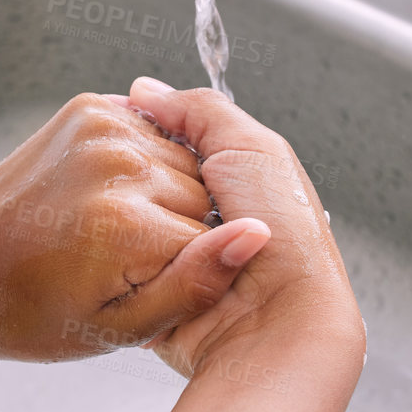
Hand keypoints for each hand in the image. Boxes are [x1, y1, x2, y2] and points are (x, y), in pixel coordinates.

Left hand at [0, 93, 273, 362]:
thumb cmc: (36, 313)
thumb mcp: (121, 329)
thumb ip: (195, 285)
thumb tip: (255, 235)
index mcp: (128, 224)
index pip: (214, 237)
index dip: (188, 267)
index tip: (146, 283)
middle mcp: (118, 165)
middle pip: (201, 193)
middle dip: (178, 227)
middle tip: (127, 259)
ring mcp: (101, 128)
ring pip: (182, 160)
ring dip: (163, 192)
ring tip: (116, 228)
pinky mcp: (88, 109)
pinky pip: (152, 132)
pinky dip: (144, 161)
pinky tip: (110, 194)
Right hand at [125, 77, 364, 378]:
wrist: (279, 320)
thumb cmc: (284, 235)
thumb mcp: (249, 147)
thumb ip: (199, 111)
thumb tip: (144, 91)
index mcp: (232, 177)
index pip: (171, 140)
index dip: (150, 134)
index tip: (131, 133)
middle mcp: (207, 214)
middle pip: (146, 178)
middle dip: (139, 178)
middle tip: (136, 182)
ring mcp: (183, 253)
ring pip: (132, 218)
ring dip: (132, 219)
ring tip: (135, 221)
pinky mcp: (162, 289)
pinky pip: (128, 264)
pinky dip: (128, 260)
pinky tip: (127, 255)